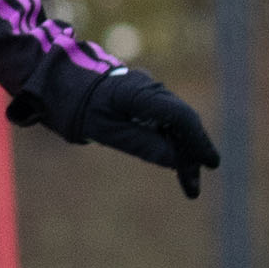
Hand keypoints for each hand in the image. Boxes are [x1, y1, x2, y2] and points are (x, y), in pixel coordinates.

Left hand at [10, 61, 219, 198]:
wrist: (57, 80)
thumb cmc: (77, 106)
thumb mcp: (106, 131)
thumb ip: (142, 144)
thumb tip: (176, 160)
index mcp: (141, 94)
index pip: (181, 118)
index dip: (198, 142)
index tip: (211, 164)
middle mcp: (150, 89)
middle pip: (182, 122)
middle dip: (191, 154)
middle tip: (193, 187)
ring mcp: (147, 92)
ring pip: (174, 123)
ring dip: (181, 151)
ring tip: (187, 183)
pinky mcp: (141, 99)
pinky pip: (163, 120)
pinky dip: (170, 141)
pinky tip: (174, 161)